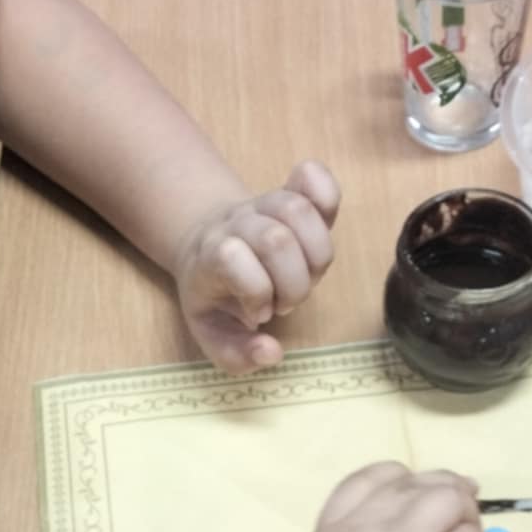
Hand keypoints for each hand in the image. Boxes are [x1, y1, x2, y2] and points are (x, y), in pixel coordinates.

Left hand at [172, 161, 340, 372]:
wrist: (205, 247)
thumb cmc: (215, 297)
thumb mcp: (213, 334)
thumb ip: (237, 355)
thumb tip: (271, 351)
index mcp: (210, 256)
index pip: (231, 257)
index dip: (255, 292)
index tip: (257, 312)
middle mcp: (237, 224)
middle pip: (276, 239)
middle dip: (293, 283)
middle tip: (284, 300)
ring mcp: (264, 204)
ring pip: (299, 210)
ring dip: (315, 257)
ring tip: (303, 276)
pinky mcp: (290, 192)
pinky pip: (315, 176)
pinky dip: (327, 196)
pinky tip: (323, 224)